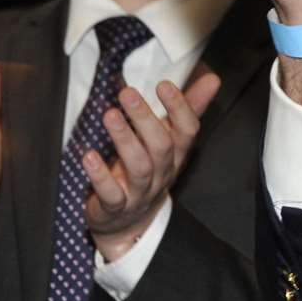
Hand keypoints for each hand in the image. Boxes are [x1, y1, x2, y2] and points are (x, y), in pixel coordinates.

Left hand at [85, 73, 220, 262]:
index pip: (188, 130)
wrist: (128, 221)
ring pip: (139, 167)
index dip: (180, 108)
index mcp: (177, 154)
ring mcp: (140, 192)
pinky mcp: (115, 207)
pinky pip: (112, 194)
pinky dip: (100, 176)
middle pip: (162, 146)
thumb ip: (188, 109)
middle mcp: (163, 172)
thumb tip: (212, 79)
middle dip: (146, 119)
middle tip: (127, 94)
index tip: (163, 84)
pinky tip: (89, 156)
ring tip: (110, 115)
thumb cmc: (149, 169)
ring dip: (125, 140)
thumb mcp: (169, 140)